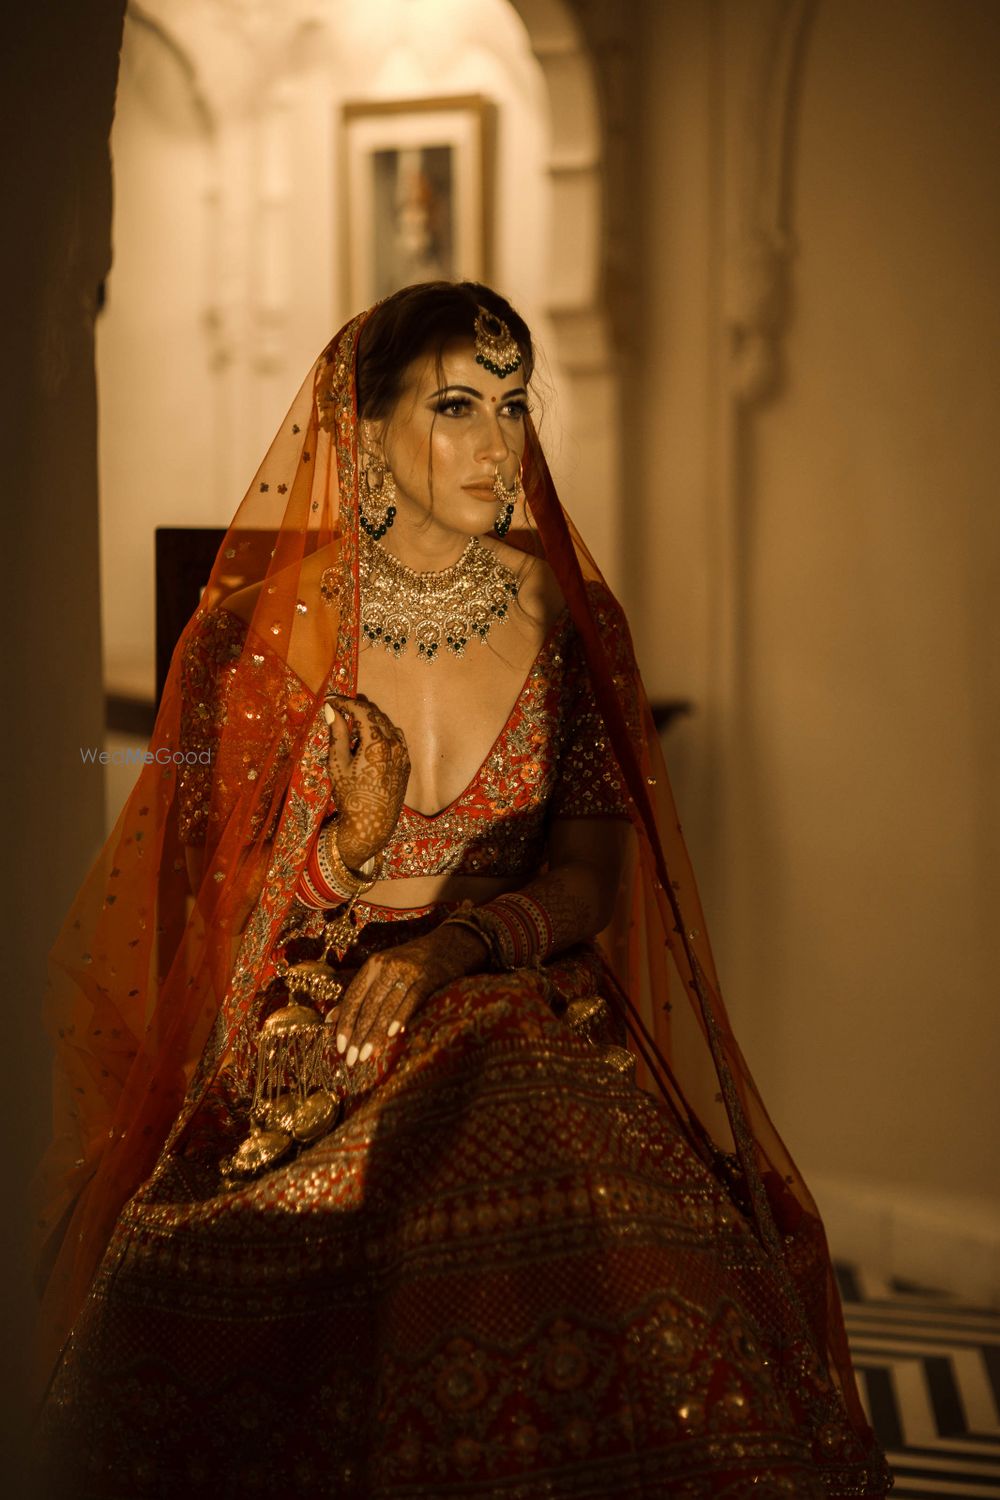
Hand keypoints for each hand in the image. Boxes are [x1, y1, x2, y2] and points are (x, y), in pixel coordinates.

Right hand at [324, 694, 408, 868]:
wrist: (371, 826)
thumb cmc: (350, 796)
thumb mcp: (337, 764)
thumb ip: (337, 734)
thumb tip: (330, 710)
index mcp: (377, 742)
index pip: (362, 710)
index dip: (345, 702)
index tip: (331, 701)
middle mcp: (395, 744)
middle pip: (376, 714)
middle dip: (357, 707)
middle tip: (339, 707)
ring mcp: (403, 753)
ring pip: (387, 725)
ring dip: (370, 718)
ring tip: (352, 719)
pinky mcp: (405, 763)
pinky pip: (395, 738)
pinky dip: (382, 731)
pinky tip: (370, 736)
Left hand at [336, 924, 488, 1067]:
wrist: (449, 945)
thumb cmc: (411, 963)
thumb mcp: (383, 971)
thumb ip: (360, 993)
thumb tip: (331, 1018)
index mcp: (373, 965)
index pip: (354, 997)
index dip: (345, 1023)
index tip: (340, 1047)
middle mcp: (387, 966)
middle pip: (368, 1005)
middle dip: (358, 1035)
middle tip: (352, 1059)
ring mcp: (408, 971)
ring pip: (386, 1007)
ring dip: (375, 1034)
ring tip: (366, 1055)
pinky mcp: (427, 978)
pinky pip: (410, 1001)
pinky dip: (400, 1018)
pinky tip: (391, 1035)